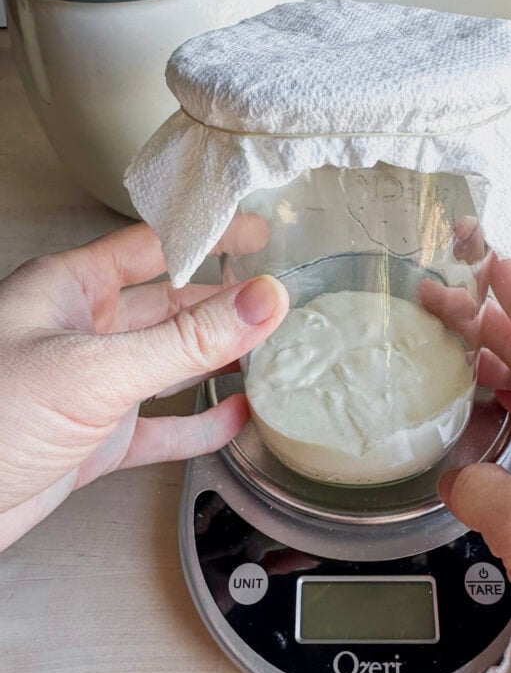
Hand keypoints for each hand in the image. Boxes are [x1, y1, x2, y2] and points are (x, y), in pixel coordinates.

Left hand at [0, 223, 287, 549]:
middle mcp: (82, 332)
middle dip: (224, 304)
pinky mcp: (94, 438)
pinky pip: (161, 426)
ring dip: (218, 361)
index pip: (153, 244)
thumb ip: (186, 340)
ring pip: (169, 363)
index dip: (207, 235)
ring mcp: (89, 386)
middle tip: (278, 303)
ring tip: (270, 355)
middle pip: (170, 305)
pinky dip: (200, 424)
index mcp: (70, 289)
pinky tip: (235, 419)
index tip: (259, 234)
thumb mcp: (95, 371)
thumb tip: (262, 301)